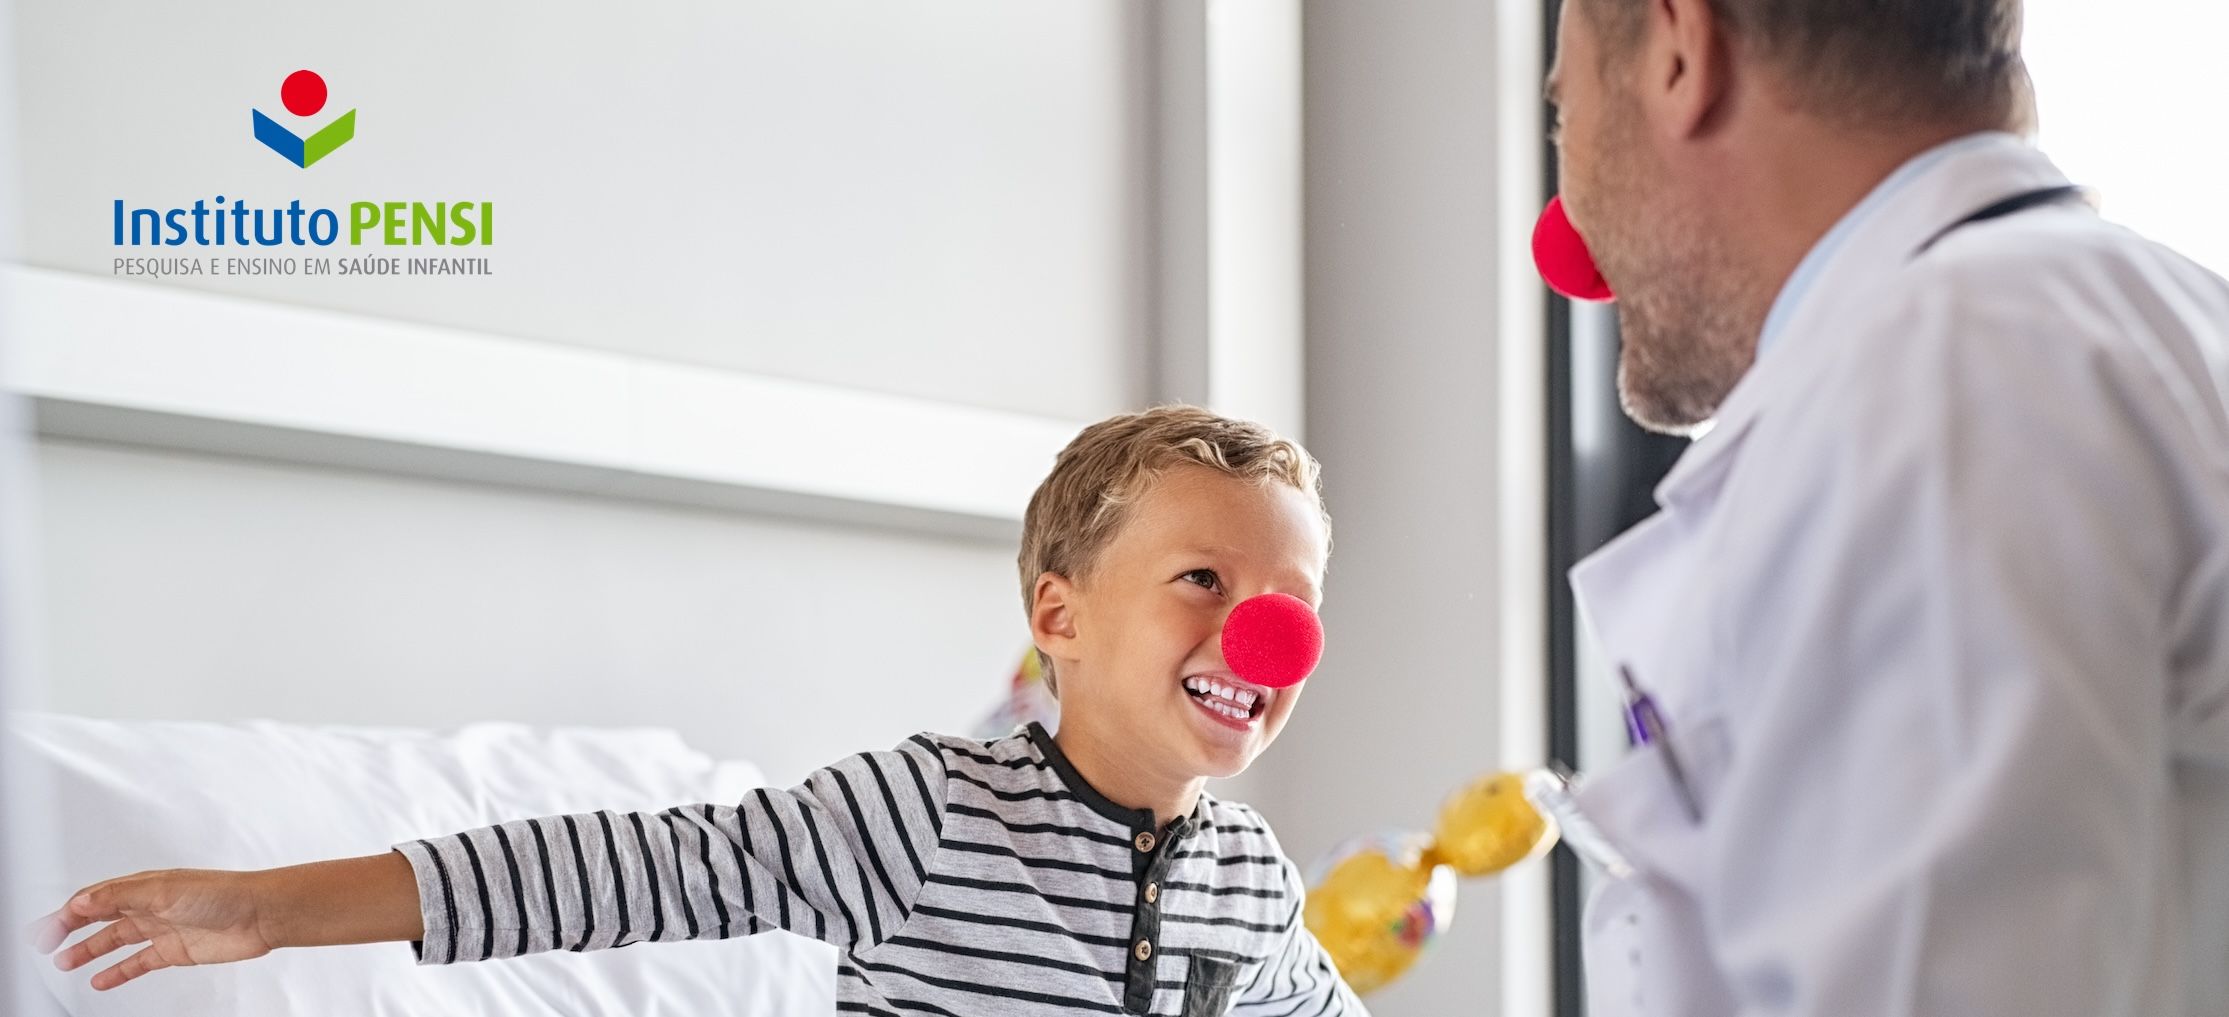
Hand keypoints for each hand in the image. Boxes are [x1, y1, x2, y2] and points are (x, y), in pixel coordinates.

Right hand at [23, 869, 276, 989]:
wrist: (261, 915)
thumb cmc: (223, 893)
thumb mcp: (164, 890)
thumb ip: (122, 896)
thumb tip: (82, 900)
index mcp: (145, 886)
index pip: (96, 898)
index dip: (68, 913)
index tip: (45, 929)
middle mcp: (151, 906)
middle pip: (101, 918)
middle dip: (71, 929)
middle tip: (45, 943)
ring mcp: (163, 929)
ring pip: (116, 941)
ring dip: (90, 951)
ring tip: (65, 962)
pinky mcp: (176, 950)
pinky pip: (139, 962)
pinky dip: (119, 971)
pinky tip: (101, 979)